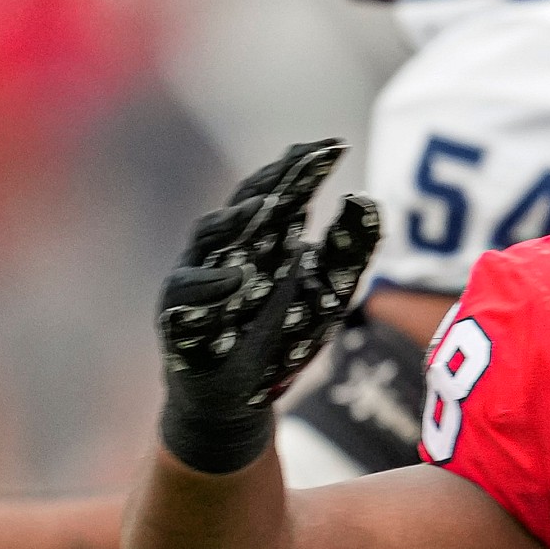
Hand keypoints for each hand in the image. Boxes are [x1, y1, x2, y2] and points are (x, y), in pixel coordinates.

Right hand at [158, 141, 378, 474]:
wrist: (238, 402)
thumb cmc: (279, 339)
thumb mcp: (326, 294)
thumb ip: (348, 252)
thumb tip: (369, 200)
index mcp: (261, 240)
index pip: (281, 193)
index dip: (302, 169)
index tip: (334, 146)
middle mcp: (225, 251)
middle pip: (244, 205)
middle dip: (272, 182)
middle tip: (302, 162)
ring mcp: (197, 282)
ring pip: (208, 240)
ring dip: (235, 222)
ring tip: (268, 209)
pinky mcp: (180, 322)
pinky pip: (188, 298)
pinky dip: (211, 288)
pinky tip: (239, 280)